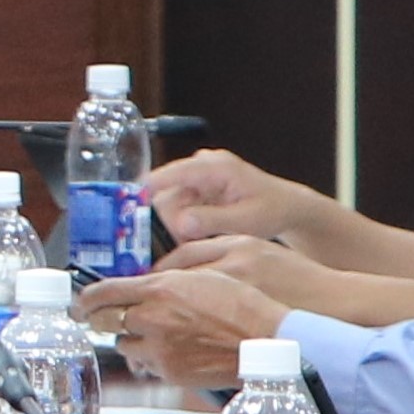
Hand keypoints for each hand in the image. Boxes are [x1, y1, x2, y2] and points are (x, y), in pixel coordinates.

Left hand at [78, 261, 282, 386]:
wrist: (270, 340)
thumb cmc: (244, 302)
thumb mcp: (205, 271)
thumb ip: (166, 276)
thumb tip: (142, 282)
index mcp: (161, 289)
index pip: (104, 292)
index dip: (87, 297)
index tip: (81, 300)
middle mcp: (153, 319)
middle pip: (103, 320)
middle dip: (99, 317)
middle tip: (98, 316)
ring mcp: (160, 349)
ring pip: (123, 344)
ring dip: (130, 337)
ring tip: (149, 331)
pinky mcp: (171, 372)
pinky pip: (147, 364)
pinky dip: (151, 356)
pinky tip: (169, 348)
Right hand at [136, 146, 338, 245]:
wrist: (287, 207)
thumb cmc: (272, 209)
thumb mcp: (247, 220)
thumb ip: (213, 220)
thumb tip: (181, 223)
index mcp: (215, 166)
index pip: (172, 173)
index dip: (146, 189)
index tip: (126, 207)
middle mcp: (202, 166)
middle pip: (167, 193)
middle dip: (165, 221)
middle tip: (167, 246)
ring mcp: (198, 177)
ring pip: (170, 203)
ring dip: (173, 226)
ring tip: (184, 246)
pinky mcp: (196, 189)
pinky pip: (178, 208)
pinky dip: (181, 225)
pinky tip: (190, 239)